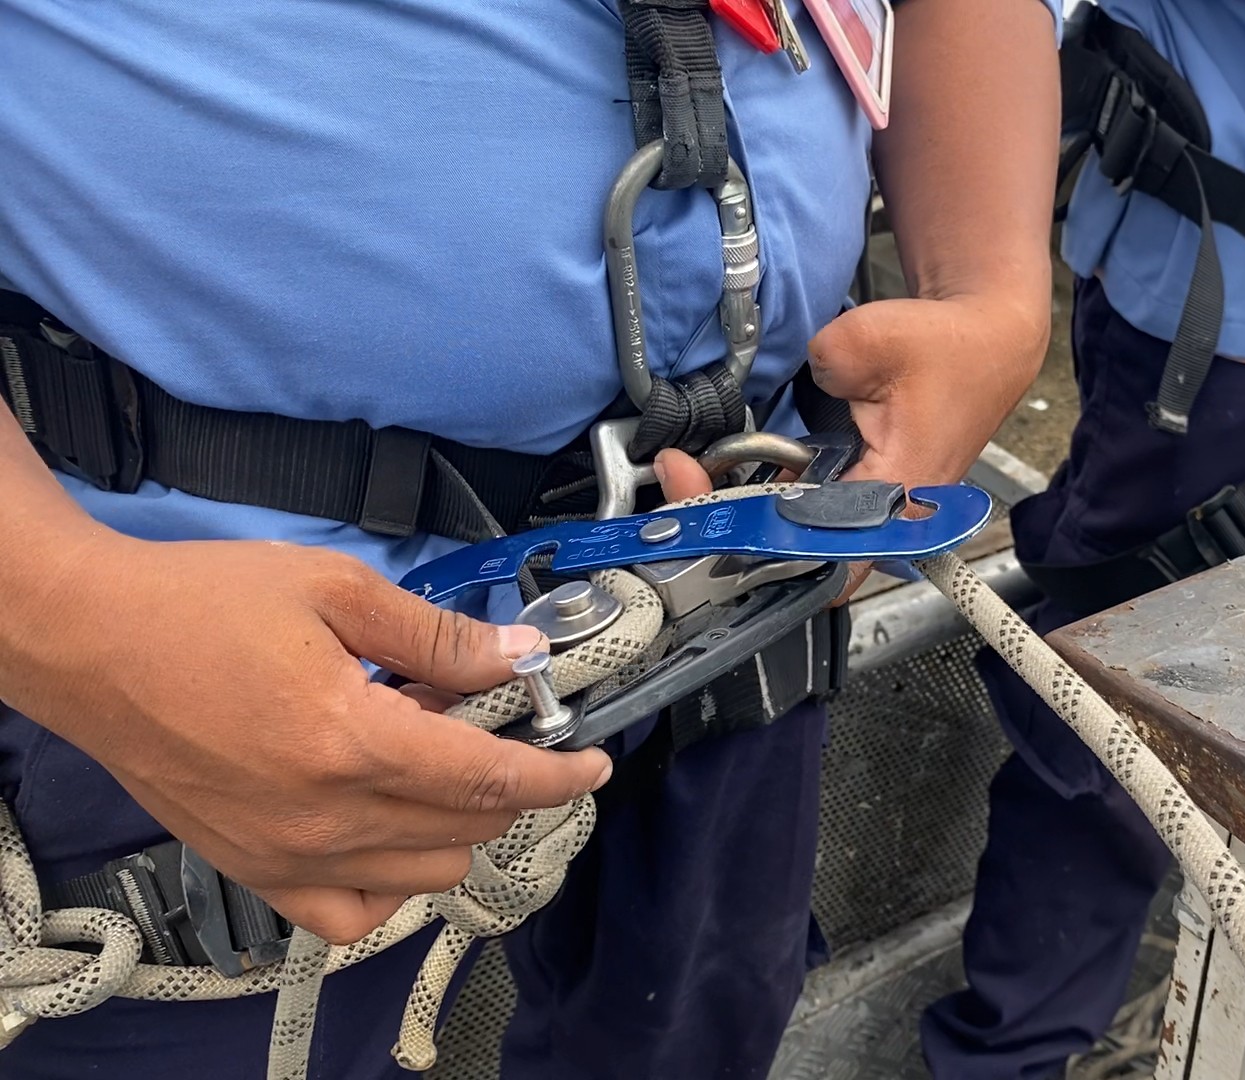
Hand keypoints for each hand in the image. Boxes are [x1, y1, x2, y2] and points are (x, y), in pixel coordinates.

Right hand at [0, 533, 612, 944]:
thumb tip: (520, 657)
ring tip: (427, 760)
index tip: (593, 764)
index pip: (492, 780)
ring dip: (455, 826)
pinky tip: (387, 827)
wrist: (92, 643)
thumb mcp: (337, 592)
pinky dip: (390, 881)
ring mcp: (287, 855)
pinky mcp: (255, 871)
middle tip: (489, 724)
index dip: (559, 774)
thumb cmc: (202, 606)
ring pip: (426, 875)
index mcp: (352, 742)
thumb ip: (440, 636)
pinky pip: (353, 913)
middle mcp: (324, 816)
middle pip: (469, 828)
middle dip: (506, 781)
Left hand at [656, 293, 1047, 599]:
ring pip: (799, 540)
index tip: (705, 511)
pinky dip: (768, 496)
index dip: (754, 547)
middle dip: (730, 526)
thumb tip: (792, 380)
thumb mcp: (878, 338)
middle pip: (797, 557)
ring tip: (693, 475)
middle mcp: (889, 521)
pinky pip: (808, 515)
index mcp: (898, 499)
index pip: (820, 560)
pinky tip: (735, 468)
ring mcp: (877, 515)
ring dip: (745, 512)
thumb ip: (825, 360)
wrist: (987, 343)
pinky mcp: (866, 498)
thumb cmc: (951, 349)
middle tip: (681, 480)